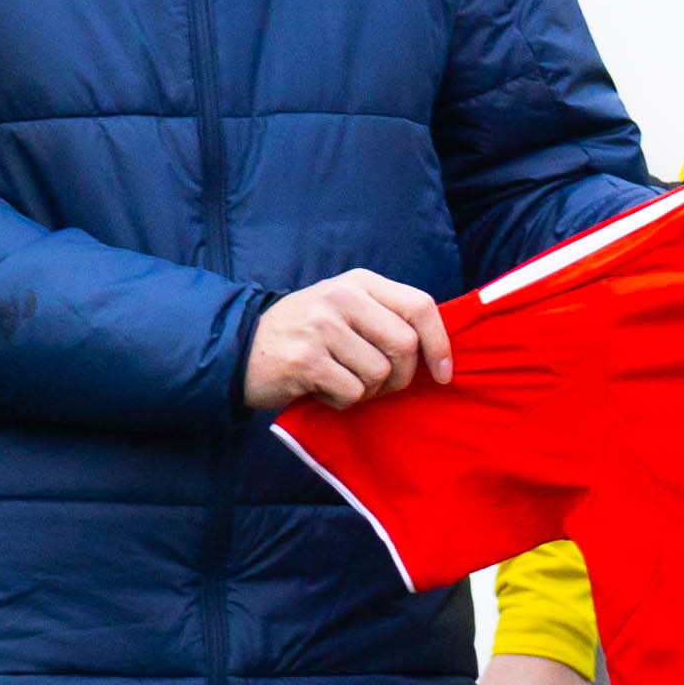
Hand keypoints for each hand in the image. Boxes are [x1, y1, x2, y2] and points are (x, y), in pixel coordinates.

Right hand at [245, 272, 453, 411]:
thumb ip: (386, 319)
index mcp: (359, 282)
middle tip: (379, 385)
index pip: (420, 306)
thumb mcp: (344, 310)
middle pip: (405, 345)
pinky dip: (342, 402)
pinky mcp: (306, 360)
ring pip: (380, 374)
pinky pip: (352, 393)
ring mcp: (322, 327)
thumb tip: (438, 352)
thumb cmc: (305, 335)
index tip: (444, 374)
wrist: (239, 347)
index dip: (440, 344)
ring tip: (340, 381)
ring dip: (367, 392)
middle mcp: (342, 297)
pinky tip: (322, 390)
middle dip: (402, 377)